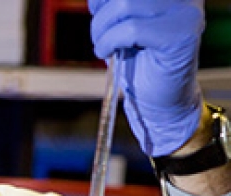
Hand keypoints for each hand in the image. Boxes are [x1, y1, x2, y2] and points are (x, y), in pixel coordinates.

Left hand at [89, 0, 204, 156]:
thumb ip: (115, 4)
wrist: (157, 100)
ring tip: (103, 46)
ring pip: (125, 4)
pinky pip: (131, 29)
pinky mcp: (181, 35)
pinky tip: (107, 54)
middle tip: (98, 34)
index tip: (96, 8)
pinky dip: (109, 42)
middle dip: (102, 12)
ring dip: (102, 29)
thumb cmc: (139, 61)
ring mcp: (186, 13)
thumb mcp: (121, 22)